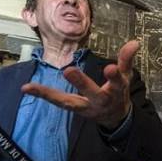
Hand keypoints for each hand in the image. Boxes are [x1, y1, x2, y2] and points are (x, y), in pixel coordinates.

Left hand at [22, 40, 139, 128]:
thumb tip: (134, 42)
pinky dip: (43, 95)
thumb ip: (127, 60)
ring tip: (30, 87)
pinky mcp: (74, 109)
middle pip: (91, 92)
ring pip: (68, 101)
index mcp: (116, 91)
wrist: (115, 118)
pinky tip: (27, 88)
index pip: (116, 82)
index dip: (114, 76)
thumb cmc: (119, 93)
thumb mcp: (126, 77)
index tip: (110, 68)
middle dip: (81, 83)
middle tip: (69, 71)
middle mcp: (100, 101)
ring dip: (50, 94)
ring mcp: (85, 106)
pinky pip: (58, 102)